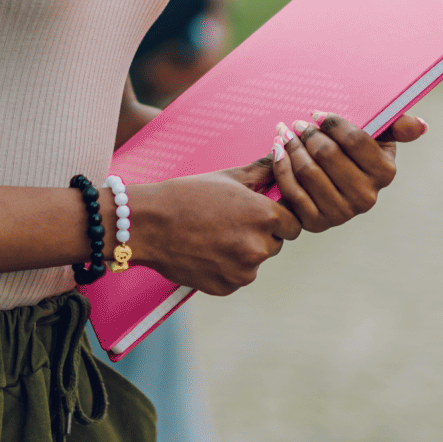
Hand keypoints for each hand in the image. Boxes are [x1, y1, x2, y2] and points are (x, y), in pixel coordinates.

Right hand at [129, 168, 301, 295]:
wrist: (148, 224)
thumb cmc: (188, 194)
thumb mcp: (228, 177)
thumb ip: (262, 170)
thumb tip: (283, 153)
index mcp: (264, 215)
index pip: (294, 223)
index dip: (279, 216)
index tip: (260, 211)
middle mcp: (259, 247)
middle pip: (276, 243)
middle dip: (261, 233)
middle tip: (231, 220)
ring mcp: (243, 271)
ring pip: (255, 260)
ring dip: (244, 251)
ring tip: (213, 233)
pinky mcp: (227, 287)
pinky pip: (237, 276)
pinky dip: (226, 266)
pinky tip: (205, 249)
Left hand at [264, 111, 426, 232]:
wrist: (329, 184)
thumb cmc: (353, 153)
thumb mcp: (377, 137)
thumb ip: (397, 126)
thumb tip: (421, 125)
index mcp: (385, 172)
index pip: (355, 139)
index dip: (331, 122)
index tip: (315, 113)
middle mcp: (367, 197)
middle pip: (327, 154)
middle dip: (307, 133)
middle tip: (296, 124)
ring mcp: (342, 213)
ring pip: (308, 170)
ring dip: (291, 147)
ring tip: (284, 134)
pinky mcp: (317, 223)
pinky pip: (292, 190)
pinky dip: (281, 166)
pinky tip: (277, 151)